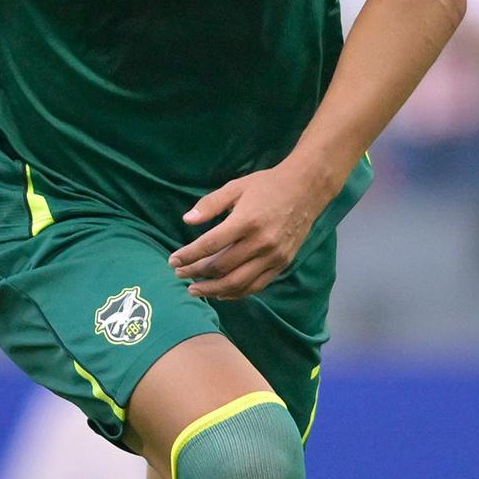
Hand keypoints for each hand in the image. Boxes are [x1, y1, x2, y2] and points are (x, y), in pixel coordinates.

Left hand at [169, 164, 333, 299]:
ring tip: (194, 289)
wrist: (306, 189)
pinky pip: (256, 285)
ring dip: (213, 289)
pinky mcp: (282, 264)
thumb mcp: (235, 187)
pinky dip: (236, 293)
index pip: (210, 245)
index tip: (173, 261)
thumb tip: (186, 220)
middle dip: (196, 273)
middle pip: (222, 267)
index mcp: (246, 221)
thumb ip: (210, 204)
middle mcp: (261, 242)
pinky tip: (220, 292)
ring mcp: (274, 256)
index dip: (188, 256)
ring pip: (238, 282)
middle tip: (179, 274)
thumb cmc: (267, 185)